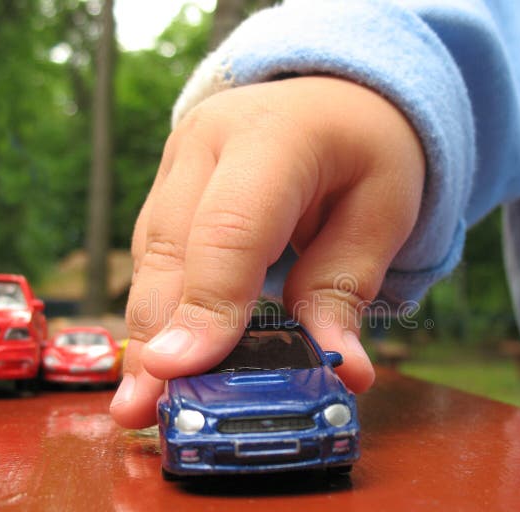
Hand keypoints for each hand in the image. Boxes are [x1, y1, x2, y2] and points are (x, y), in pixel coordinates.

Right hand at [110, 76, 424, 428]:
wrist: (334, 95)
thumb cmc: (366, 151)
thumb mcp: (382, 213)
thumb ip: (348, 288)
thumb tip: (342, 371)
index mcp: (275, 136)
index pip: (232, 229)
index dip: (206, 304)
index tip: (179, 369)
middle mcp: (209, 143)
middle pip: (172, 247)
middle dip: (158, 334)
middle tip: (141, 408)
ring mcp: (179, 162)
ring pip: (151, 256)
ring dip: (145, 332)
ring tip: (137, 401)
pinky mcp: (169, 188)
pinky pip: (155, 255)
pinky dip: (157, 310)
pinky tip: (154, 360)